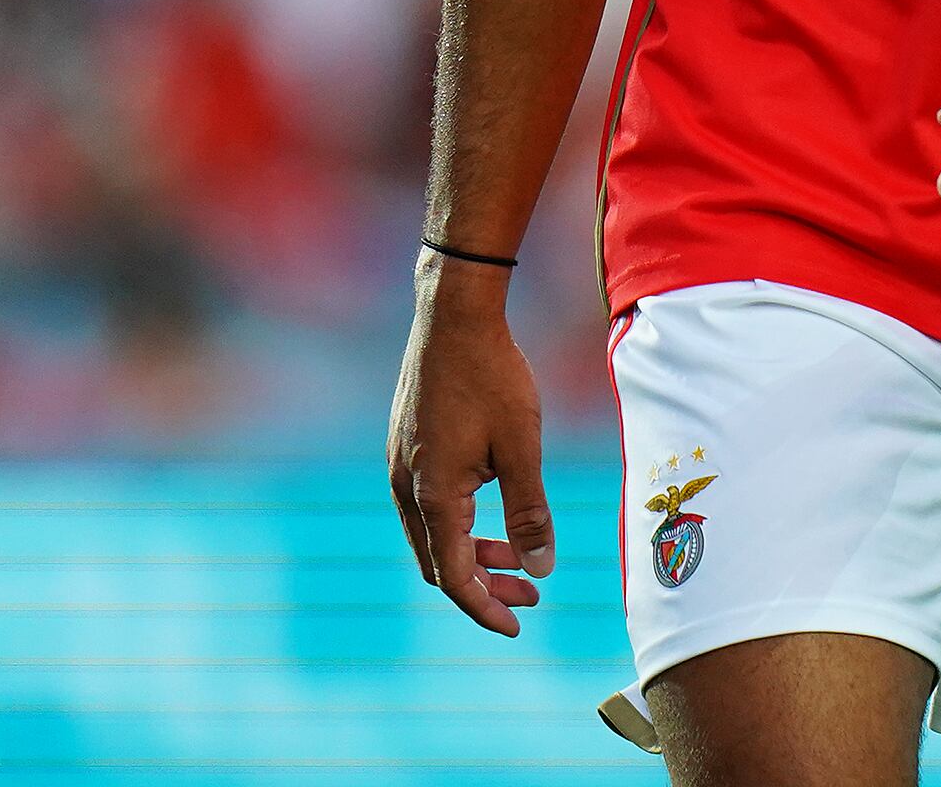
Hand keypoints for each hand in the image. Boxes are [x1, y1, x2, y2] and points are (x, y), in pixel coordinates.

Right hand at [386, 255, 552, 633]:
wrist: (452, 315)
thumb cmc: (492, 377)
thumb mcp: (522, 447)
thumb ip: (529, 511)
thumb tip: (541, 566)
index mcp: (433, 496)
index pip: (456, 576)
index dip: (486, 607)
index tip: (519, 624)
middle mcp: (406, 487)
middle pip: (440, 562)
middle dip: (484, 584)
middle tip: (531, 592)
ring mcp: (400, 466)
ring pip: (432, 534)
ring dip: (473, 552)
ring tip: (519, 554)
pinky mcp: (404, 446)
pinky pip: (426, 505)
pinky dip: (458, 522)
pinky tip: (491, 509)